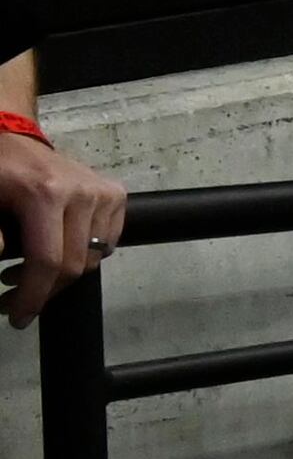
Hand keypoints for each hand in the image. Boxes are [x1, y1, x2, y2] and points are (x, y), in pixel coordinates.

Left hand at [0, 122, 127, 326]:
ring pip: (93, 257)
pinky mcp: (116, 194)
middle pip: (75, 264)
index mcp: (45, 194)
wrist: (13, 141)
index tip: (18, 318)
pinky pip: (107, 242)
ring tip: (31, 273)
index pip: (48, 260)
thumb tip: (4, 270)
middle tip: (16, 300)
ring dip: (62, 275)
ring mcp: (103, 192)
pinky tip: (59, 250)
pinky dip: (84, 254)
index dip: (33, 296)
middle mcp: (82, 192)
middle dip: (45, 291)